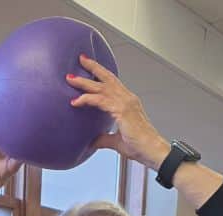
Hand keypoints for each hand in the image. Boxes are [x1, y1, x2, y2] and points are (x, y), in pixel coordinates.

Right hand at [0, 121, 22, 196]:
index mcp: (12, 148)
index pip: (16, 135)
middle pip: (5, 129)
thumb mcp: (13, 167)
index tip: (22, 120)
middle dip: (7, 121)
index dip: (19, 128)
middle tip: (11, 113)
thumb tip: (28, 150)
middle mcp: (2, 144)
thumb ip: (20, 158)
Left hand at [68, 55, 169, 170]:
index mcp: (128, 102)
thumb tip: (93, 141)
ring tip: (71, 79)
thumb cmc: (140, 146)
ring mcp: (125, 103)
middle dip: (93, 67)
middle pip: (107, 78)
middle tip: (80, 59)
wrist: (151, 150)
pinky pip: (100, 101)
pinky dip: (87, 99)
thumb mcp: (117, 141)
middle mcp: (127, 98)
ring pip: (102, 87)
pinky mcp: (122, 110)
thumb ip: (104, 139)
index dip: (100, 75)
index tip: (89, 68)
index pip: (112, 83)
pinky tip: (76, 100)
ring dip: (85, 82)